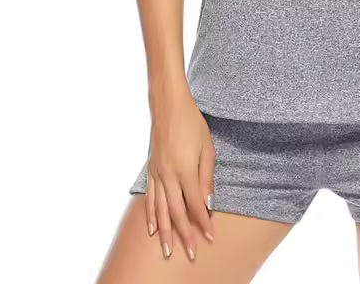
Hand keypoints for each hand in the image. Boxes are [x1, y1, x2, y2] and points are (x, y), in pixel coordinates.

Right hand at [145, 95, 215, 260]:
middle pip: (176, 212)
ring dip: (165, 232)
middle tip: (190, 254)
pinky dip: (150, 215)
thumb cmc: (192, 123)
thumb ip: (207, 176)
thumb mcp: (207, 147)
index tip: (210, 237)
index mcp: (186, 170)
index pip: (195, 204)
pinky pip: (149, 197)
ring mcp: (157, 173)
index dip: (203, 223)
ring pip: (160, 209)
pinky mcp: (151, 169)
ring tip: (168, 251)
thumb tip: (208, 202)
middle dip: (184, 235)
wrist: (169, 106)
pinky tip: (152, 229)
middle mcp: (169, 175)